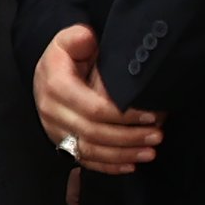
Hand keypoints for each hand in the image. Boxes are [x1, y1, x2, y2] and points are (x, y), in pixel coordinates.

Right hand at [35, 24, 163, 171]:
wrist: (47, 73)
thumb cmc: (65, 56)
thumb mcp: (69, 39)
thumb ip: (78, 37)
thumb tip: (87, 39)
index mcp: (55, 86)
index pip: (92, 108)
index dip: (123, 115)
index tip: (150, 115)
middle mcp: (52, 112)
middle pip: (93, 133)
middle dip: (129, 137)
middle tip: (157, 135)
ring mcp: (56, 131)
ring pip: (90, 151)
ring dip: (122, 154)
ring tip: (151, 152)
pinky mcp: (62, 144)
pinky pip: (85, 160)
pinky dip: (108, 166)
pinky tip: (131, 165)